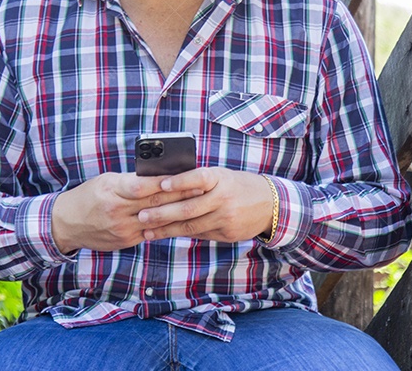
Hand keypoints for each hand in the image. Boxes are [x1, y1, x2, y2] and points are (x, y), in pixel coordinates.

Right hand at [51, 172, 202, 253]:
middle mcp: (117, 211)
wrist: (67, 224)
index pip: (144, 185)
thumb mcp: (106, 181)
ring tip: (198, 204)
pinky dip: (167, 226)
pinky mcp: (126, 241)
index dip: (167, 182)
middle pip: (155, 203)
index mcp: (112, 191)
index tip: (187, 175)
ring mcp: (122, 229)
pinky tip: (182, 221)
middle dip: (180, 196)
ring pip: (157, 221)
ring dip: (179, 213)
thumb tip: (160, 175)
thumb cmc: (89, 196)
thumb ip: (131, 180)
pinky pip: (151, 233)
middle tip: (202, 188)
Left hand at [136, 168, 273, 243]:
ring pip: (191, 226)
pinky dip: (181, 234)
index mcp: (220, 178)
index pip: (198, 178)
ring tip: (147, 231)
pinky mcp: (227, 233)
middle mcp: (223, 198)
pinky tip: (165, 235)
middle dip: (162, 213)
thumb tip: (165, 187)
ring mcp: (226, 218)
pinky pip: (200, 234)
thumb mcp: (222, 176)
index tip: (161, 184)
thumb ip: (198, 182)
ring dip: (166, 229)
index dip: (180, 181)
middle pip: (189, 207)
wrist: (270, 204)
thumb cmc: (237, 185)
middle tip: (141, 216)